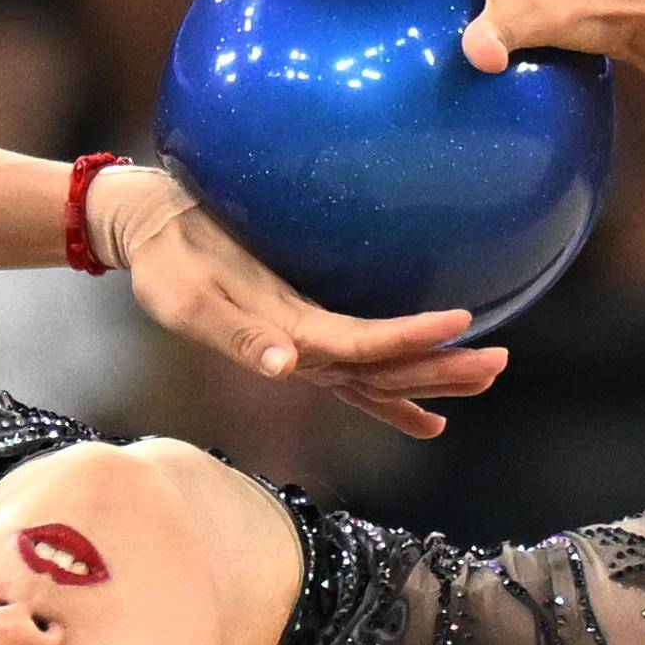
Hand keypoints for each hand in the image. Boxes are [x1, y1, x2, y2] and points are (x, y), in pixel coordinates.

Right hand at [92, 161, 508, 436]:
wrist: (146, 234)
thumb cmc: (162, 258)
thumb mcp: (186, 296)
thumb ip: (234, 334)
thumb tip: (285, 365)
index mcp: (283, 338)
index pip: (360, 347)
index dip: (409, 340)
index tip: (460, 322)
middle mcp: (301, 350)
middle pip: (382, 372)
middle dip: (440, 371)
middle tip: (498, 363)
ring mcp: (301, 346)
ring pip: (378, 375)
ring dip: (432, 378)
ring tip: (487, 373)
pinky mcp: (298, 330)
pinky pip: (357, 370)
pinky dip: (394, 395)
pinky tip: (429, 410)